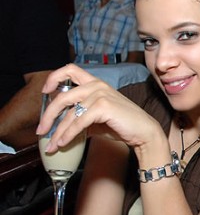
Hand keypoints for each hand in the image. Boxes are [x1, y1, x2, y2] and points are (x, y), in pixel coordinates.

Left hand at [36, 64, 161, 152]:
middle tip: (41, 130)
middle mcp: (97, 85)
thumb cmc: (123, 125)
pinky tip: (63, 142)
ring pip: (69, 113)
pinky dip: (69, 134)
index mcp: (96, 83)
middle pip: (62, 96)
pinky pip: (79, 122)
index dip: (54, 78)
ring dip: (58, 131)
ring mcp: (100, 94)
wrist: (143, 132)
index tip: (45, 91)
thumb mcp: (97, 119)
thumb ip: (80, 118)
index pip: (70, 69)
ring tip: (52, 144)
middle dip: (48, 115)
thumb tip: (60, 130)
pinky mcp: (103, 106)